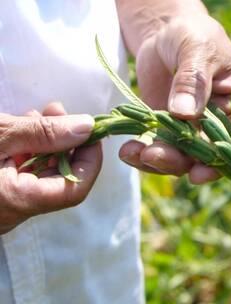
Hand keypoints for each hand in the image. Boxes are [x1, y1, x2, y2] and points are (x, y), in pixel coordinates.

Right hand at [0, 103, 101, 233]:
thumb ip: (41, 132)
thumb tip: (86, 127)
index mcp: (16, 202)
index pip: (75, 190)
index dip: (90, 158)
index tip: (91, 129)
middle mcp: (12, 213)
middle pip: (60, 181)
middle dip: (66, 143)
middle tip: (57, 111)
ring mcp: (4, 207)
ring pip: (41, 176)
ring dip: (46, 144)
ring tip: (38, 114)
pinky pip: (22, 177)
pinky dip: (27, 152)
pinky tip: (22, 128)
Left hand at [117, 2, 230, 183]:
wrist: (168, 31)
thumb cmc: (193, 34)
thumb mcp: (196, 50)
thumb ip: (193, 81)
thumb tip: (184, 114)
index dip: (219, 160)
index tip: (197, 171)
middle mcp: (220, 124)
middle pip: (205, 154)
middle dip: (180, 160)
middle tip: (153, 155)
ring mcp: (194, 129)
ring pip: (181, 157)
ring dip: (159, 160)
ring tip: (133, 153)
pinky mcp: (169, 130)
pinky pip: (160, 148)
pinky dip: (144, 152)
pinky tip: (128, 150)